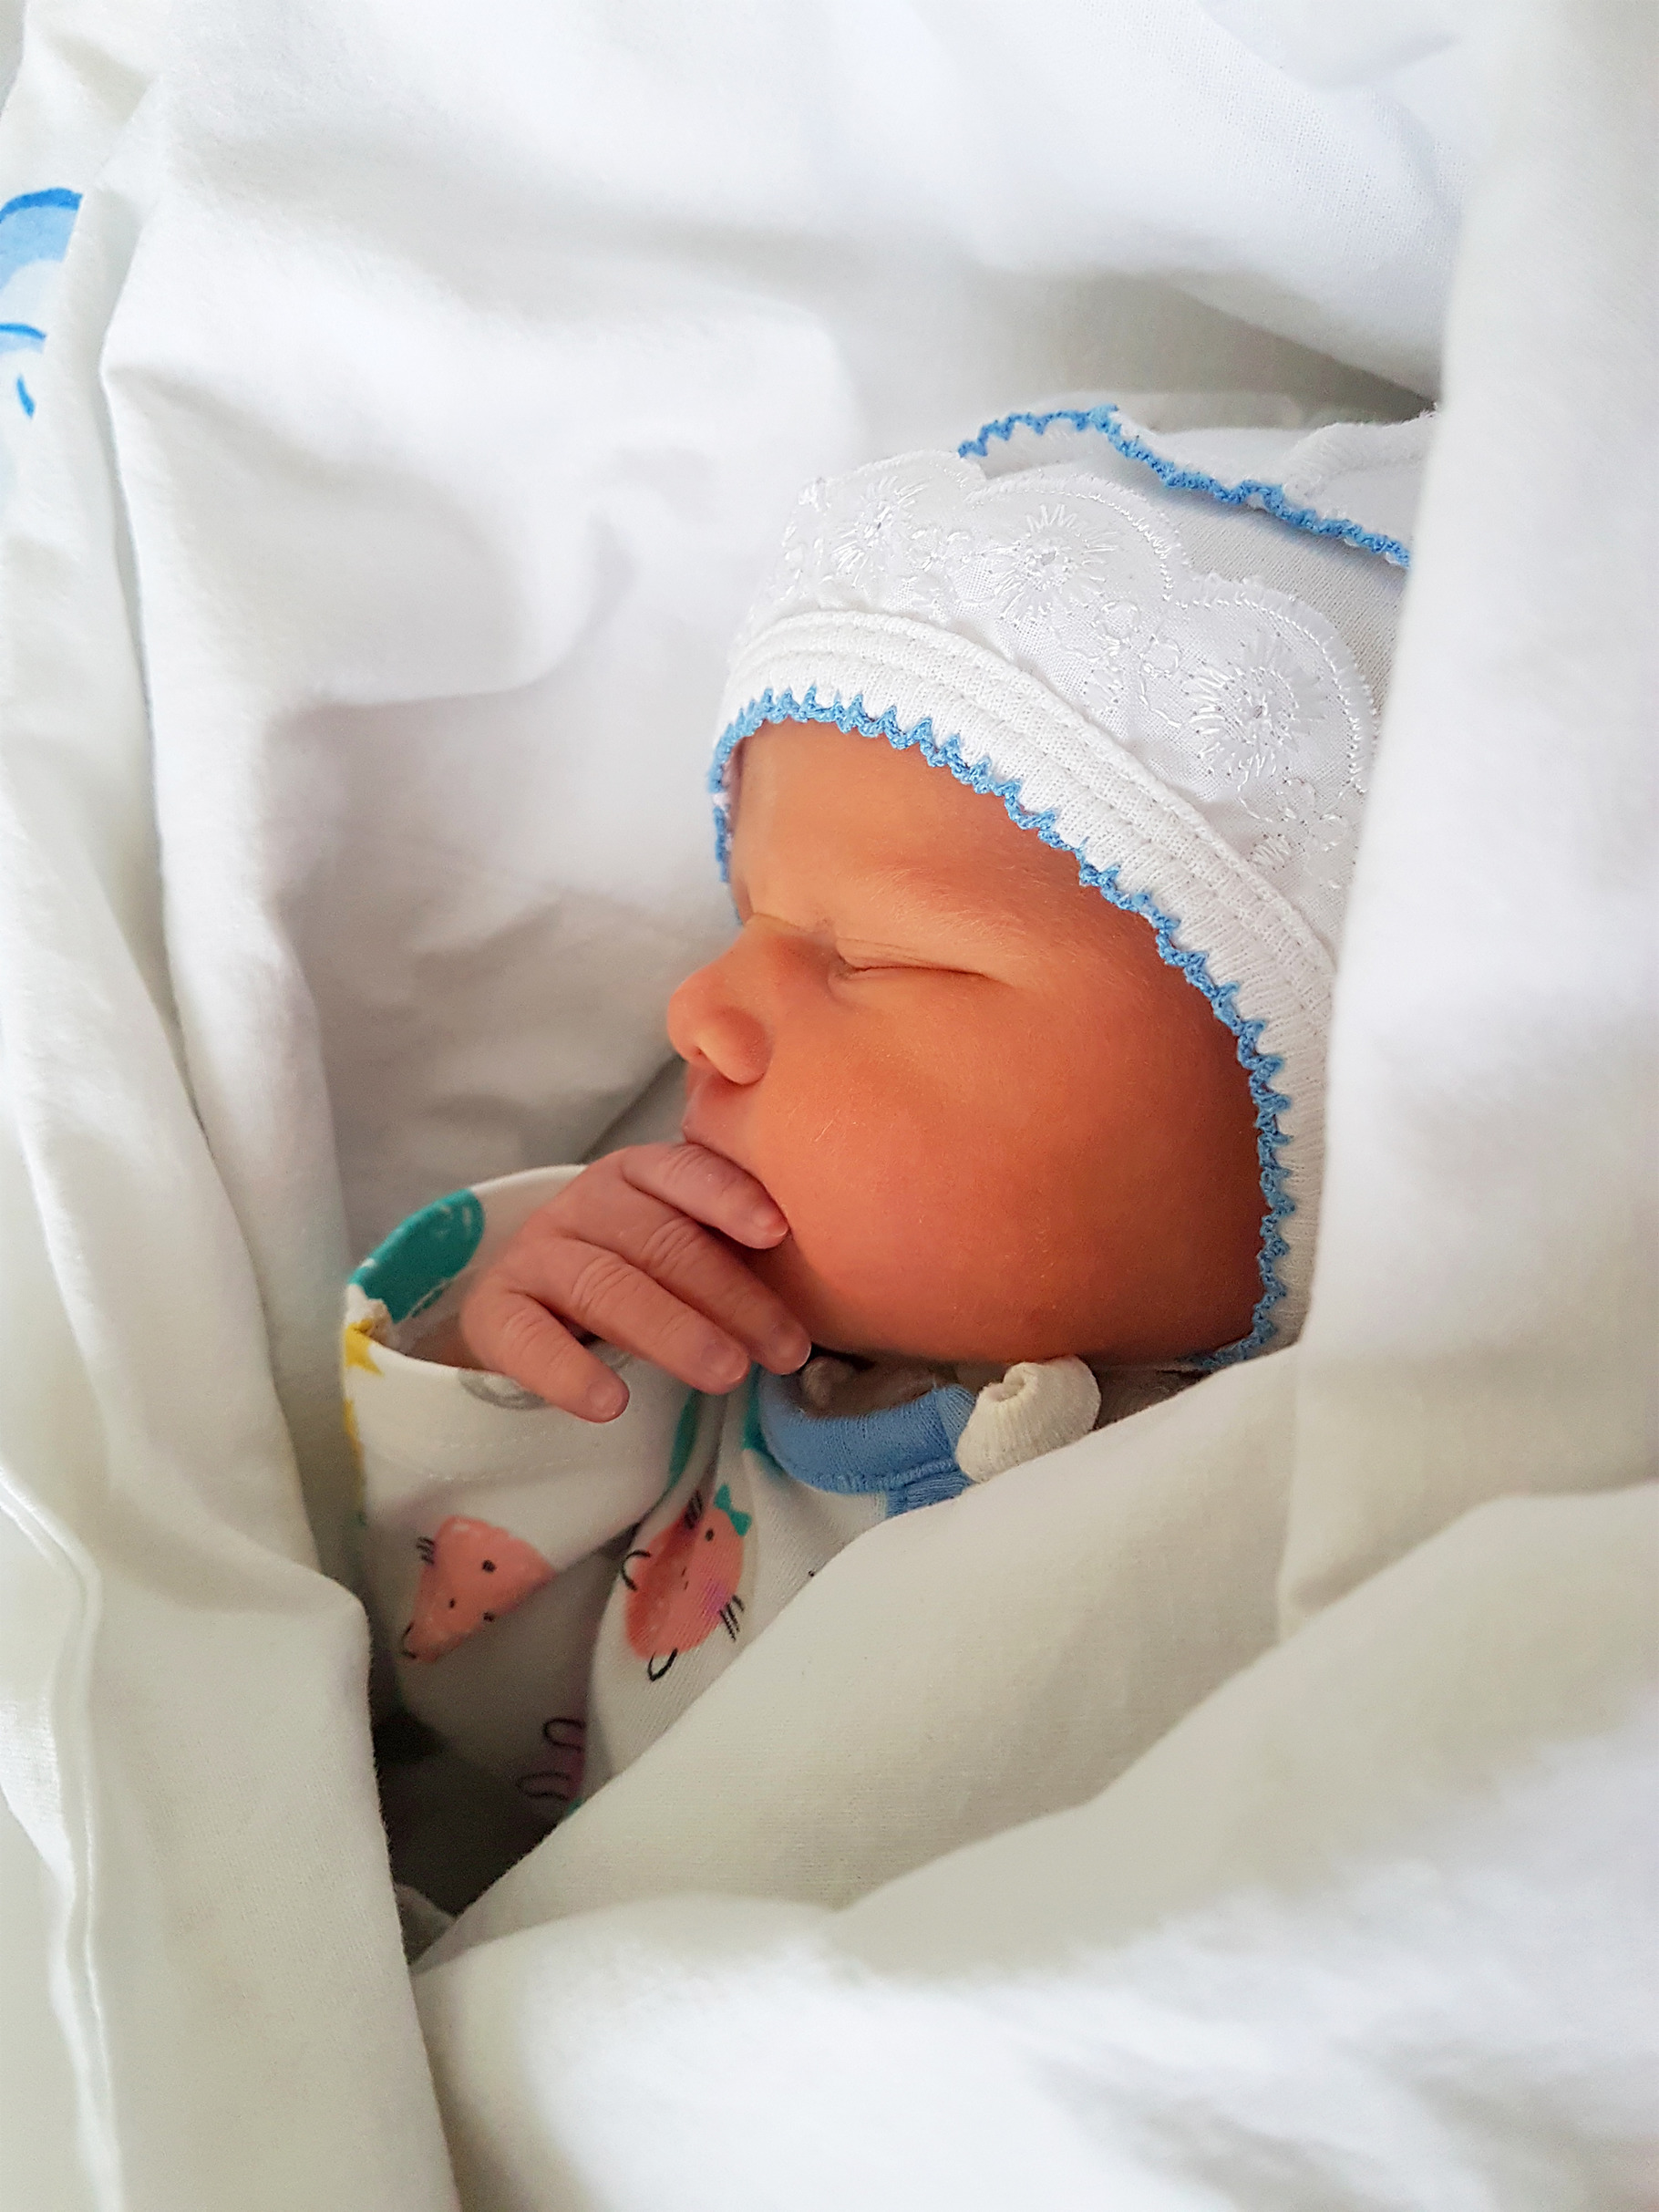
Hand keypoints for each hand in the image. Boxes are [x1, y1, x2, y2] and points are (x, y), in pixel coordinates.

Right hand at [456, 1143, 811, 1420]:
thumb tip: (837, 1284)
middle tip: (785, 1349)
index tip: (777, 1233)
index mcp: (638, 1175)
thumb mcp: (678, 1248)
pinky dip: (570, 1370)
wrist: (522, 1308)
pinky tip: (610, 1402)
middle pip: (659, 1240)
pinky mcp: (495, 1311)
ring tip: (726, 1374)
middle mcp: (585, 1203)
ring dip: (672, 1331)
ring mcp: (535, 1254)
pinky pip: (529, 1338)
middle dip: (731, 1295)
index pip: (684, 1173)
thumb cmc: (631, 1276)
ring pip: (605, 1285)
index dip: (730, 1198)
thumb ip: (733, 1251)